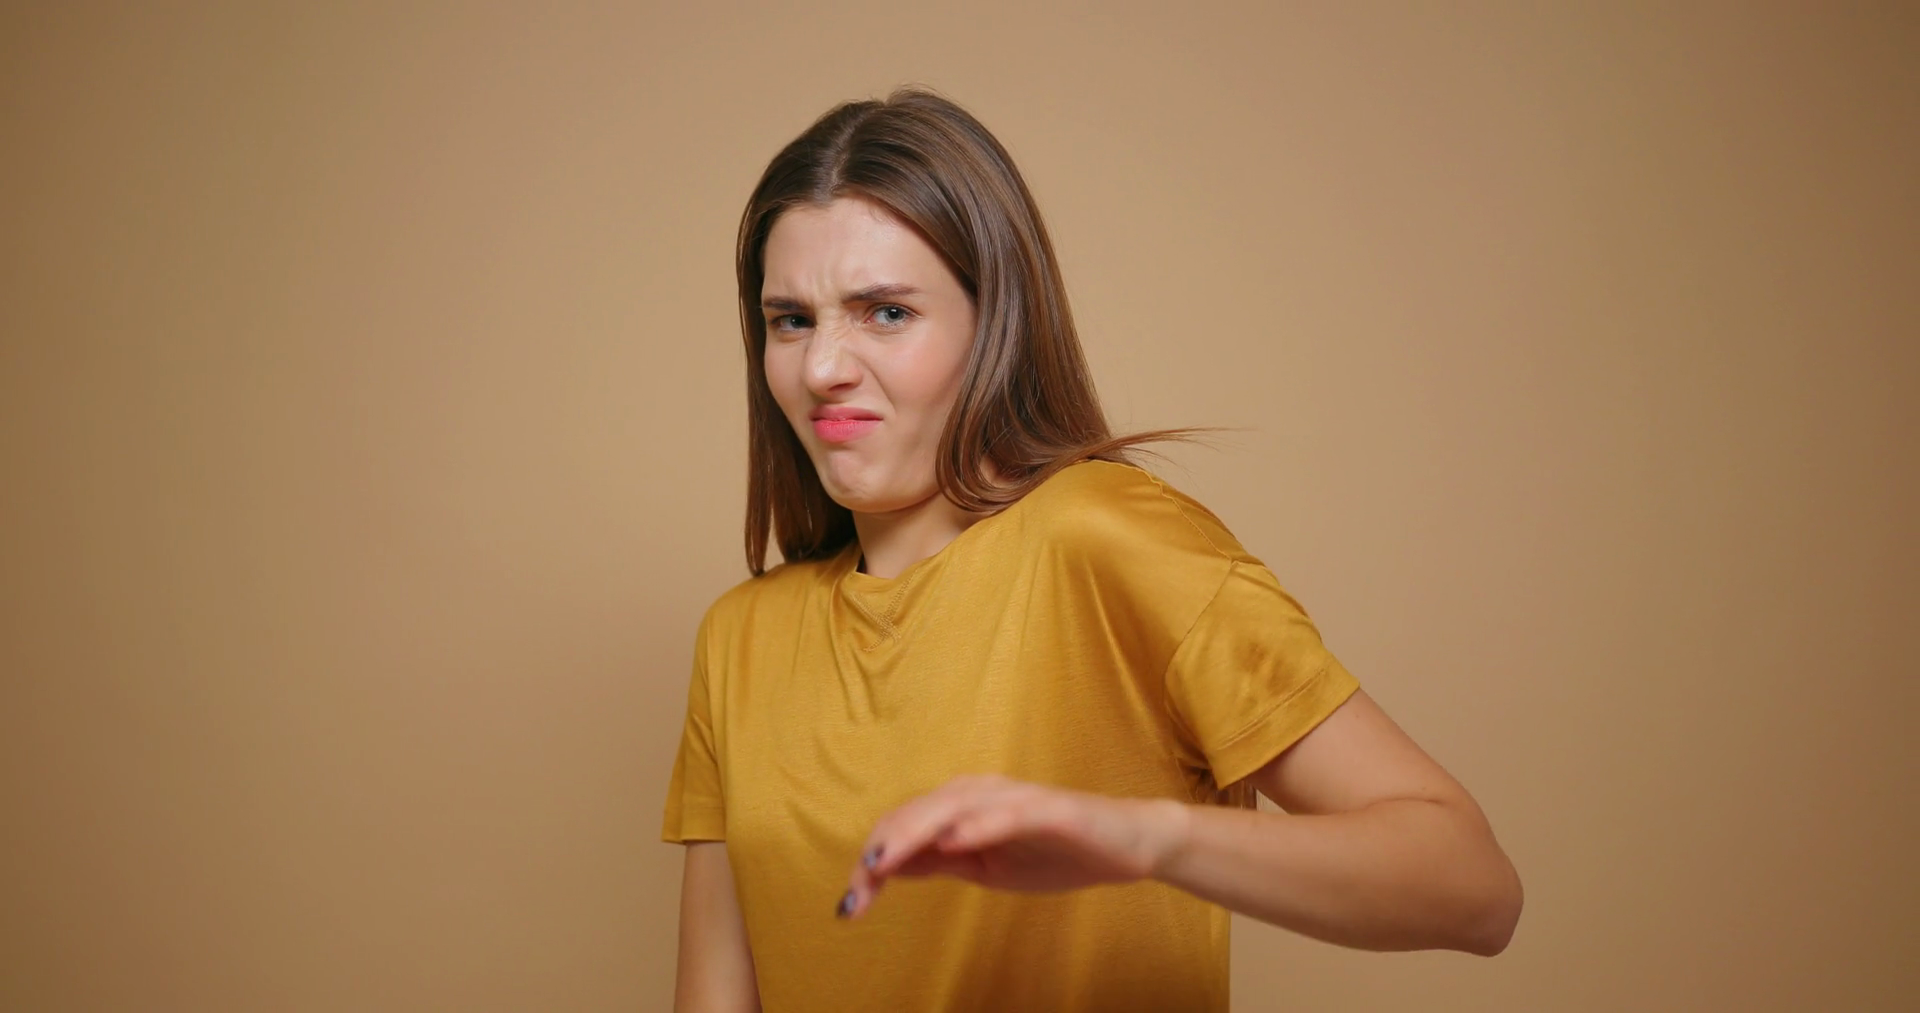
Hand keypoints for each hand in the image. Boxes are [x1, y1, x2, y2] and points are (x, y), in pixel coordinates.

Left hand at [836, 775, 1190, 918]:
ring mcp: (1014, 797)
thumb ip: (939, 862)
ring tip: (881, 865)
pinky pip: (1006, 814)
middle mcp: (980, 791)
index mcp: (961, 804)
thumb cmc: (1055, 852)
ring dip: (912, 836)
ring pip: (950, 808)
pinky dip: (977, 826)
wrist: (1126, 845)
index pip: (902, 827)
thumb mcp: (985, 867)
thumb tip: (887, 868)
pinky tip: (953, 843)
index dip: (870, 863)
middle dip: (879, 855)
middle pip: (914, 815)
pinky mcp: (1048, 808)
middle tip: (854, 898)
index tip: (849, 905)